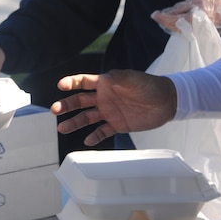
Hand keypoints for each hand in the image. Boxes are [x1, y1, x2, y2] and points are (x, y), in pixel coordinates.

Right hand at [50, 69, 176, 145]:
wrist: (166, 101)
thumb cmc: (148, 85)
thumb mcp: (133, 79)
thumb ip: (118, 79)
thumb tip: (105, 78)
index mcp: (104, 83)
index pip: (83, 82)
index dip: (71, 82)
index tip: (61, 86)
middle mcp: (103, 97)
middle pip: (80, 101)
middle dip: (66, 105)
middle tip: (54, 110)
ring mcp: (109, 112)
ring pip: (87, 118)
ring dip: (74, 122)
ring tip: (61, 129)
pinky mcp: (117, 124)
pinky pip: (102, 131)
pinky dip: (94, 136)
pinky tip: (86, 141)